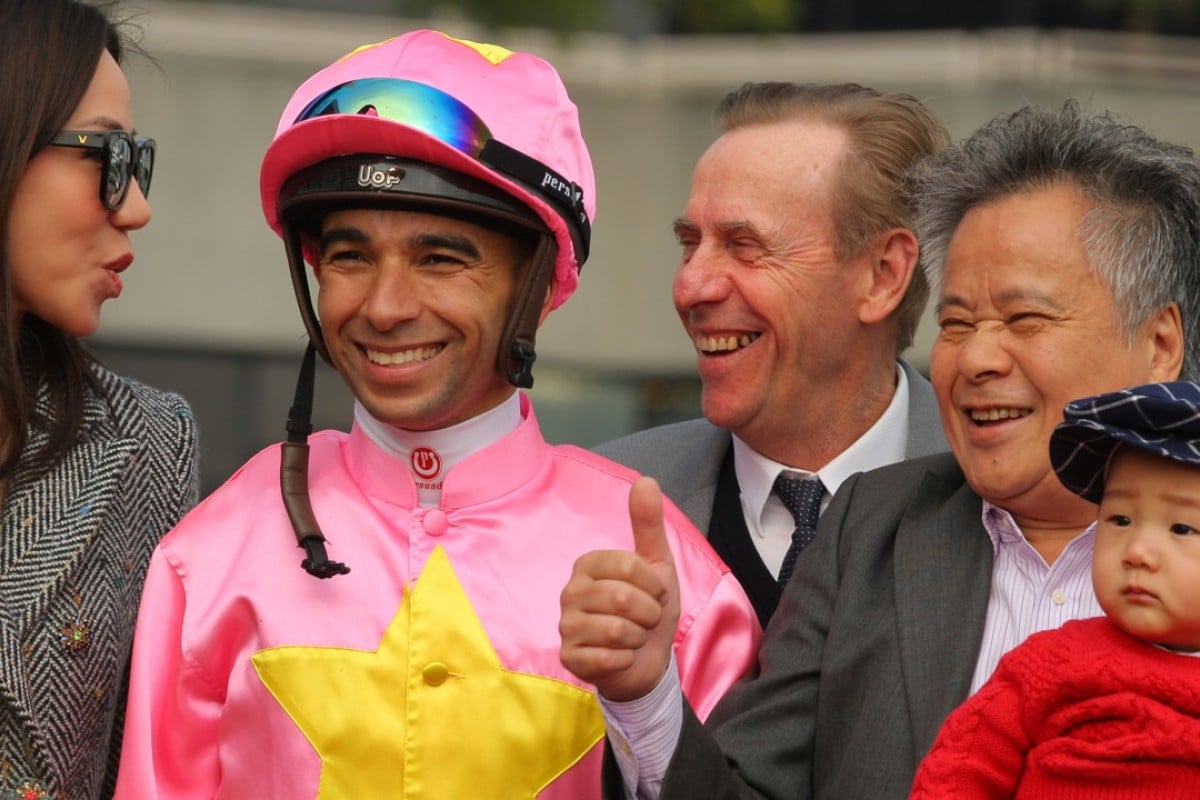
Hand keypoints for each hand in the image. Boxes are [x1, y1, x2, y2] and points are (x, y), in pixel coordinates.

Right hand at [559, 476, 679, 701]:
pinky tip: (620, 657)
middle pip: (625, 599)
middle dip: (649, 614)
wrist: (647, 660)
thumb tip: (645, 480)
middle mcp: (570, 591)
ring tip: (633, 637)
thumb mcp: (657, 565)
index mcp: (588, 564)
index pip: (630, 566)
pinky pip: (609, 658)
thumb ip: (648, 524)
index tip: (655, 593)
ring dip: (639, 638)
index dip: (654, 585)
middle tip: (645, 619)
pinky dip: (626, 660)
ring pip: (618, 631)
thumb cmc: (648, 608)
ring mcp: (566, 626)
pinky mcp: (569, 658)